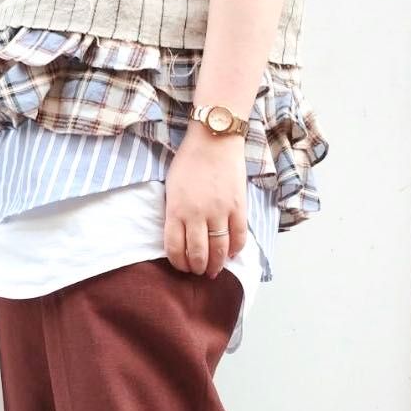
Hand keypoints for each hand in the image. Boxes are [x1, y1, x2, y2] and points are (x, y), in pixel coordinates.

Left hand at [163, 123, 247, 277]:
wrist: (214, 138)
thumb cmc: (189, 161)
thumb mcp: (171, 188)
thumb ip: (175, 213)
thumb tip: (182, 238)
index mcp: (176, 209)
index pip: (175, 248)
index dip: (178, 263)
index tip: (182, 266)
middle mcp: (197, 214)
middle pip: (198, 254)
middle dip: (197, 268)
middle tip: (199, 271)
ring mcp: (220, 211)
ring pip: (219, 250)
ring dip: (216, 265)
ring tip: (214, 269)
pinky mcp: (238, 206)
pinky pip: (239, 237)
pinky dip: (235, 250)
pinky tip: (231, 254)